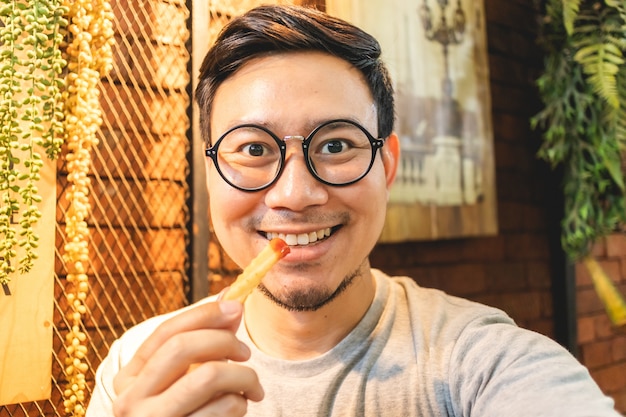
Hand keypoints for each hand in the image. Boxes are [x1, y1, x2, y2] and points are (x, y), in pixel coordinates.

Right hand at [112, 300, 263, 415]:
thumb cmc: (184, 416)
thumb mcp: (183, 380)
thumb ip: (202, 344)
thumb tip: (230, 298)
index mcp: (129, 379)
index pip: (166, 332)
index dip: (205, 313)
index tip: (237, 306)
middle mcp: (131, 401)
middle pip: (184, 348)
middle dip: (226, 342)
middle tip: (247, 354)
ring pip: (209, 376)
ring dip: (244, 376)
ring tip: (252, 388)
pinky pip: (224, 407)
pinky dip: (242, 403)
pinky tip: (239, 409)